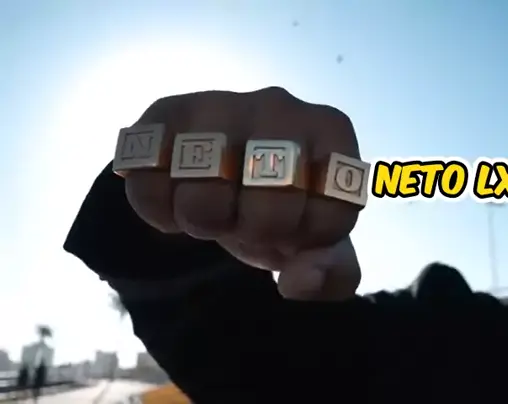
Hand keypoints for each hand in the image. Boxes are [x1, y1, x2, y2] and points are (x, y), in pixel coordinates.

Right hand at [114, 88, 367, 299]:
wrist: (226, 165)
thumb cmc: (283, 202)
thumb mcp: (318, 240)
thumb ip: (333, 270)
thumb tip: (302, 282)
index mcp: (332, 132)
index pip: (329, 216)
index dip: (306, 238)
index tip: (296, 223)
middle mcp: (280, 106)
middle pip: (266, 207)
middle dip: (254, 232)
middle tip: (248, 219)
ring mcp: (222, 104)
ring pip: (202, 195)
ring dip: (202, 221)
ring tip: (212, 209)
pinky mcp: (168, 111)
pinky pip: (149, 179)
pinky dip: (157, 209)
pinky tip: (175, 198)